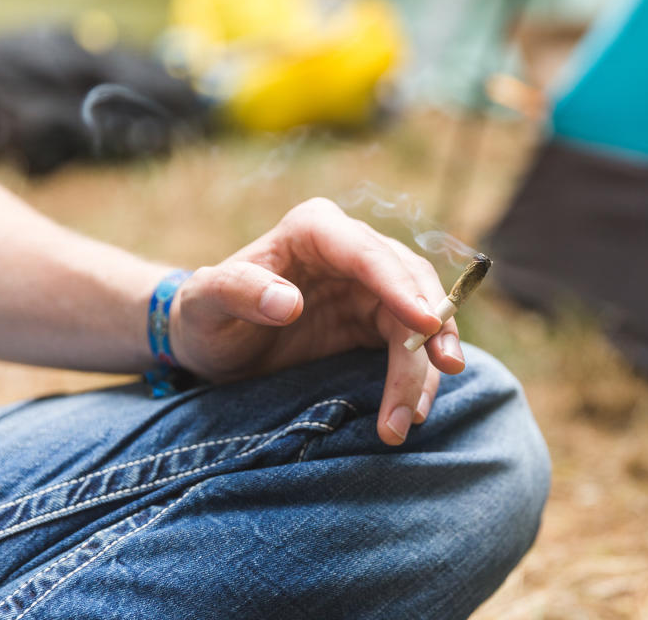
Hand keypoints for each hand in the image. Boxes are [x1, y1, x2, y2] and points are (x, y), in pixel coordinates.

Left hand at [169, 198, 465, 444]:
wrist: (211, 344)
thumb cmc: (205, 316)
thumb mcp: (205, 303)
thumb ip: (238, 291)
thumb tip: (289, 302)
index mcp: (314, 230)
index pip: (367, 252)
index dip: (400, 287)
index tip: (424, 323)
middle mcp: (350, 250)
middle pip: (408, 283)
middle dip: (429, 329)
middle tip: (443, 372)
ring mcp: (368, 286)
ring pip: (420, 316)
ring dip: (424, 366)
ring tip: (412, 418)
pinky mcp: (376, 320)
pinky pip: (411, 344)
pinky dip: (416, 378)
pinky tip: (412, 411)